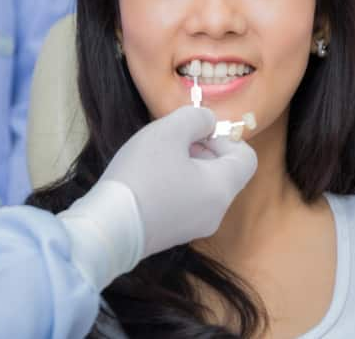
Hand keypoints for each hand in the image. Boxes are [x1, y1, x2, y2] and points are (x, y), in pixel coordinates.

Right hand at [104, 106, 257, 255]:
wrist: (107, 226)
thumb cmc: (141, 175)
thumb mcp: (169, 130)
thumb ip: (197, 118)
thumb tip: (208, 123)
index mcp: (222, 188)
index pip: (246, 157)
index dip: (224, 137)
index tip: (196, 133)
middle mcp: (216, 212)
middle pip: (224, 172)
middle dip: (203, 150)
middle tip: (172, 142)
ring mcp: (195, 227)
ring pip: (204, 187)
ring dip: (186, 167)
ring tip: (155, 161)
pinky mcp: (174, 236)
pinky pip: (187, 203)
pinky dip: (175, 186)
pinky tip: (147, 181)